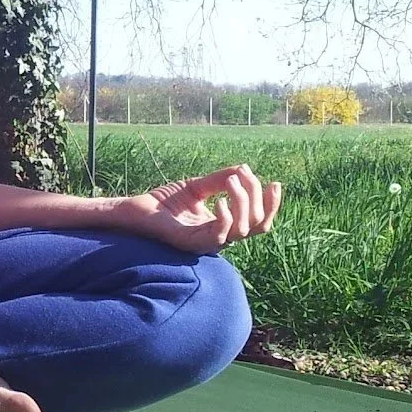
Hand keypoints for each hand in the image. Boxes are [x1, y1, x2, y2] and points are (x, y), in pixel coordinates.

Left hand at [118, 164, 282, 254]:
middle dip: (256, 197)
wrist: (136, 209)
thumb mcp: (197, 186)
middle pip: (256, 224)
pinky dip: (225, 218)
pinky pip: (218, 237)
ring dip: (242, 202)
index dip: (271, 205)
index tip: (274, 182)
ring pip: (242, 230)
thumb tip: (245, 168)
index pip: (259, 222)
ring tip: (232, 181)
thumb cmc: (164, 201)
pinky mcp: (191, 244)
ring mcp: (207, 243)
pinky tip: (220, 201)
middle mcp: (219, 237)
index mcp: (224, 226)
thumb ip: (220, 180)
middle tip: (243, 176)